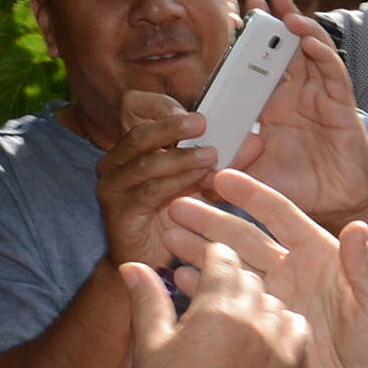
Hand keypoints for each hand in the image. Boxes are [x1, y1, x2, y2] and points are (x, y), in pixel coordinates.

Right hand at [94, 91, 215, 268]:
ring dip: (180, 156)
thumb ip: (220, 159)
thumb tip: (255, 141)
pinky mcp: (118, 210)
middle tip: (202, 123)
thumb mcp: (198, 180)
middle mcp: (115, 161)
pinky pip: (148, 190)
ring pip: (145, 160)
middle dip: (172, 125)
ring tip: (209, 155)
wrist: (149, 262)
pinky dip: (175, 182)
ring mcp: (113, 185)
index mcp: (131, 146)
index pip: (133, 106)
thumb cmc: (173, 218)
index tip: (191, 109)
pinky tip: (198, 179)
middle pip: (139, 130)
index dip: (160, 104)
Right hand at [124, 237, 304, 367]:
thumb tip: (132, 267)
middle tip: (212, 291)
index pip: (223, 257)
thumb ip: (147, 300)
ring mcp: (274, 341)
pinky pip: (294, 324)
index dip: (210, 256)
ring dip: (255, 299)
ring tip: (233, 316)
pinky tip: (261, 332)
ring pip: (272, 298)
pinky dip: (280, 321)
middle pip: (248, 276)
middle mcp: (251, 319)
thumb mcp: (150, 345)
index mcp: (215, 308)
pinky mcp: (288, 363)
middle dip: (230, 276)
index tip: (201, 263)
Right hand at [163, 169, 367, 367]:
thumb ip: (365, 269)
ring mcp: (274, 298)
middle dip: (210, 220)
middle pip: (244, 238)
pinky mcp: (261, 328)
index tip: (221, 176)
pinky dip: (203, 292)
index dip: (252, 195)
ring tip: (167, 237)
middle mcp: (292, 269)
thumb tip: (359, 226)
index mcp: (320, 253)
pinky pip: (227, 305)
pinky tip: (178, 280)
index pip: (280, 215)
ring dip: (199, 252)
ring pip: (229, 268)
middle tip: (176, 206)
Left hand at [233, 0, 367, 225]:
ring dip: (298, 26)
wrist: (334, 206)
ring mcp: (320, 97)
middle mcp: (296, 96)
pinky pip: (333, 72)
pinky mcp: (341, 105)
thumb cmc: (297, 189)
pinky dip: (322, 53)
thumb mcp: (254, 178)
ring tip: (282, 8)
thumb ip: (227, 172)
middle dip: (270, 23)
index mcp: (273, 107)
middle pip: (282, 50)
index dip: (246, 46)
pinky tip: (308, 39)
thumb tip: (196, 172)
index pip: (257, 68)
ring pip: (310, 52)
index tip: (230, 21)